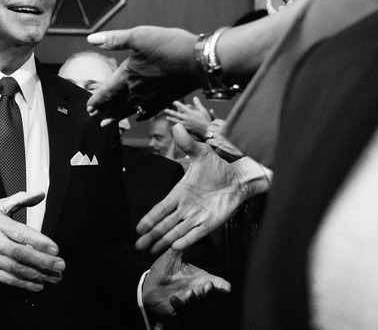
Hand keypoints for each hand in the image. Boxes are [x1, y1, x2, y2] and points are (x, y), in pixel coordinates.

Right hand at [0, 191, 64, 291]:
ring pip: (18, 269)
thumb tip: (40, 194)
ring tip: (54, 276)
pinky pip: (10, 280)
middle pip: (22, 253)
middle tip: (60, 264)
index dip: (39, 242)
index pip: (22, 233)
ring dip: (39, 274)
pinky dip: (25, 284)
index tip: (55, 248)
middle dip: (43, 261)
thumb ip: (20, 199)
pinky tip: (38, 285)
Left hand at [86, 26, 201, 125]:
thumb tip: (91, 38)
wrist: (199, 61)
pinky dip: (139, 115)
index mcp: (127, 75)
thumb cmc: (169, 46)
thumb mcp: (139, 36)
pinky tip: (138, 117)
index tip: (88, 107)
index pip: (106, 92)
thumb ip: (115, 39)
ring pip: (129, 110)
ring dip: (116, 116)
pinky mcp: (165, 100)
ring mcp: (152, 98)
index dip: (96, 100)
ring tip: (107, 123)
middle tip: (93, 116)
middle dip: (103, 110)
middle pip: (115, 104)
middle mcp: (137, 90)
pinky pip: (147, 112)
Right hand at [136, 125, 247, 253]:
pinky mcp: (210, 224)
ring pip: (177, 231)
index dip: (150, 218)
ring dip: (164, 241)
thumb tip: (176, 127)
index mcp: (180, 193)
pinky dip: (186, 240)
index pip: (161, 208)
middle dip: (152, 235)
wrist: (238, 179)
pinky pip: (195, 234)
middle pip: (165, 224)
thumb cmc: (219, 167)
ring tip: (152, 251)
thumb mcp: (202, 154)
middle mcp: (185, 208)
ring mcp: (197, 217)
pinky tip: (175, 247)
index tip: (138, 227)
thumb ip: (188, 144)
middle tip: (138, 246)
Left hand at [143, 247, 230, 316]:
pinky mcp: (175, 308)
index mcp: (196, 278)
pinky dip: (178, 304)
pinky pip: (179, 308)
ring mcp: (186, 300)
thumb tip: (188, 233)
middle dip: (208, 291)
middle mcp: (194, 290)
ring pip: (194, 302)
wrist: (148, 286)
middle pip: (206, 293)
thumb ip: (180, 248)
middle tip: (208, 286)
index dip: (221, 285)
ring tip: (190, 292)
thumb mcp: (171, 258)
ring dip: (193, 298)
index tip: (227, 287)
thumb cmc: (162, 271)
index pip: (213, 282)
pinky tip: (174, 299)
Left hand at [164, 97, 212, 137]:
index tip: (174, 102)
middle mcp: (186, 118)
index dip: (177, 104)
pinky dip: (175, 125)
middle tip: (165, 110)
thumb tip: (195, 97)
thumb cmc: (205, 119)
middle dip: (170, 112)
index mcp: (190, 112)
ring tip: (167, 117)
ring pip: (176, 120)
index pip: (182, 107)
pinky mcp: (187, 128)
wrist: (207, 130)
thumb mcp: (202, 110)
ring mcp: (186, 123)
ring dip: (171, 118)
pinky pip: (180, 126)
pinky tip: (172, 125)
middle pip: (176, 114)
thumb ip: (197, 104)